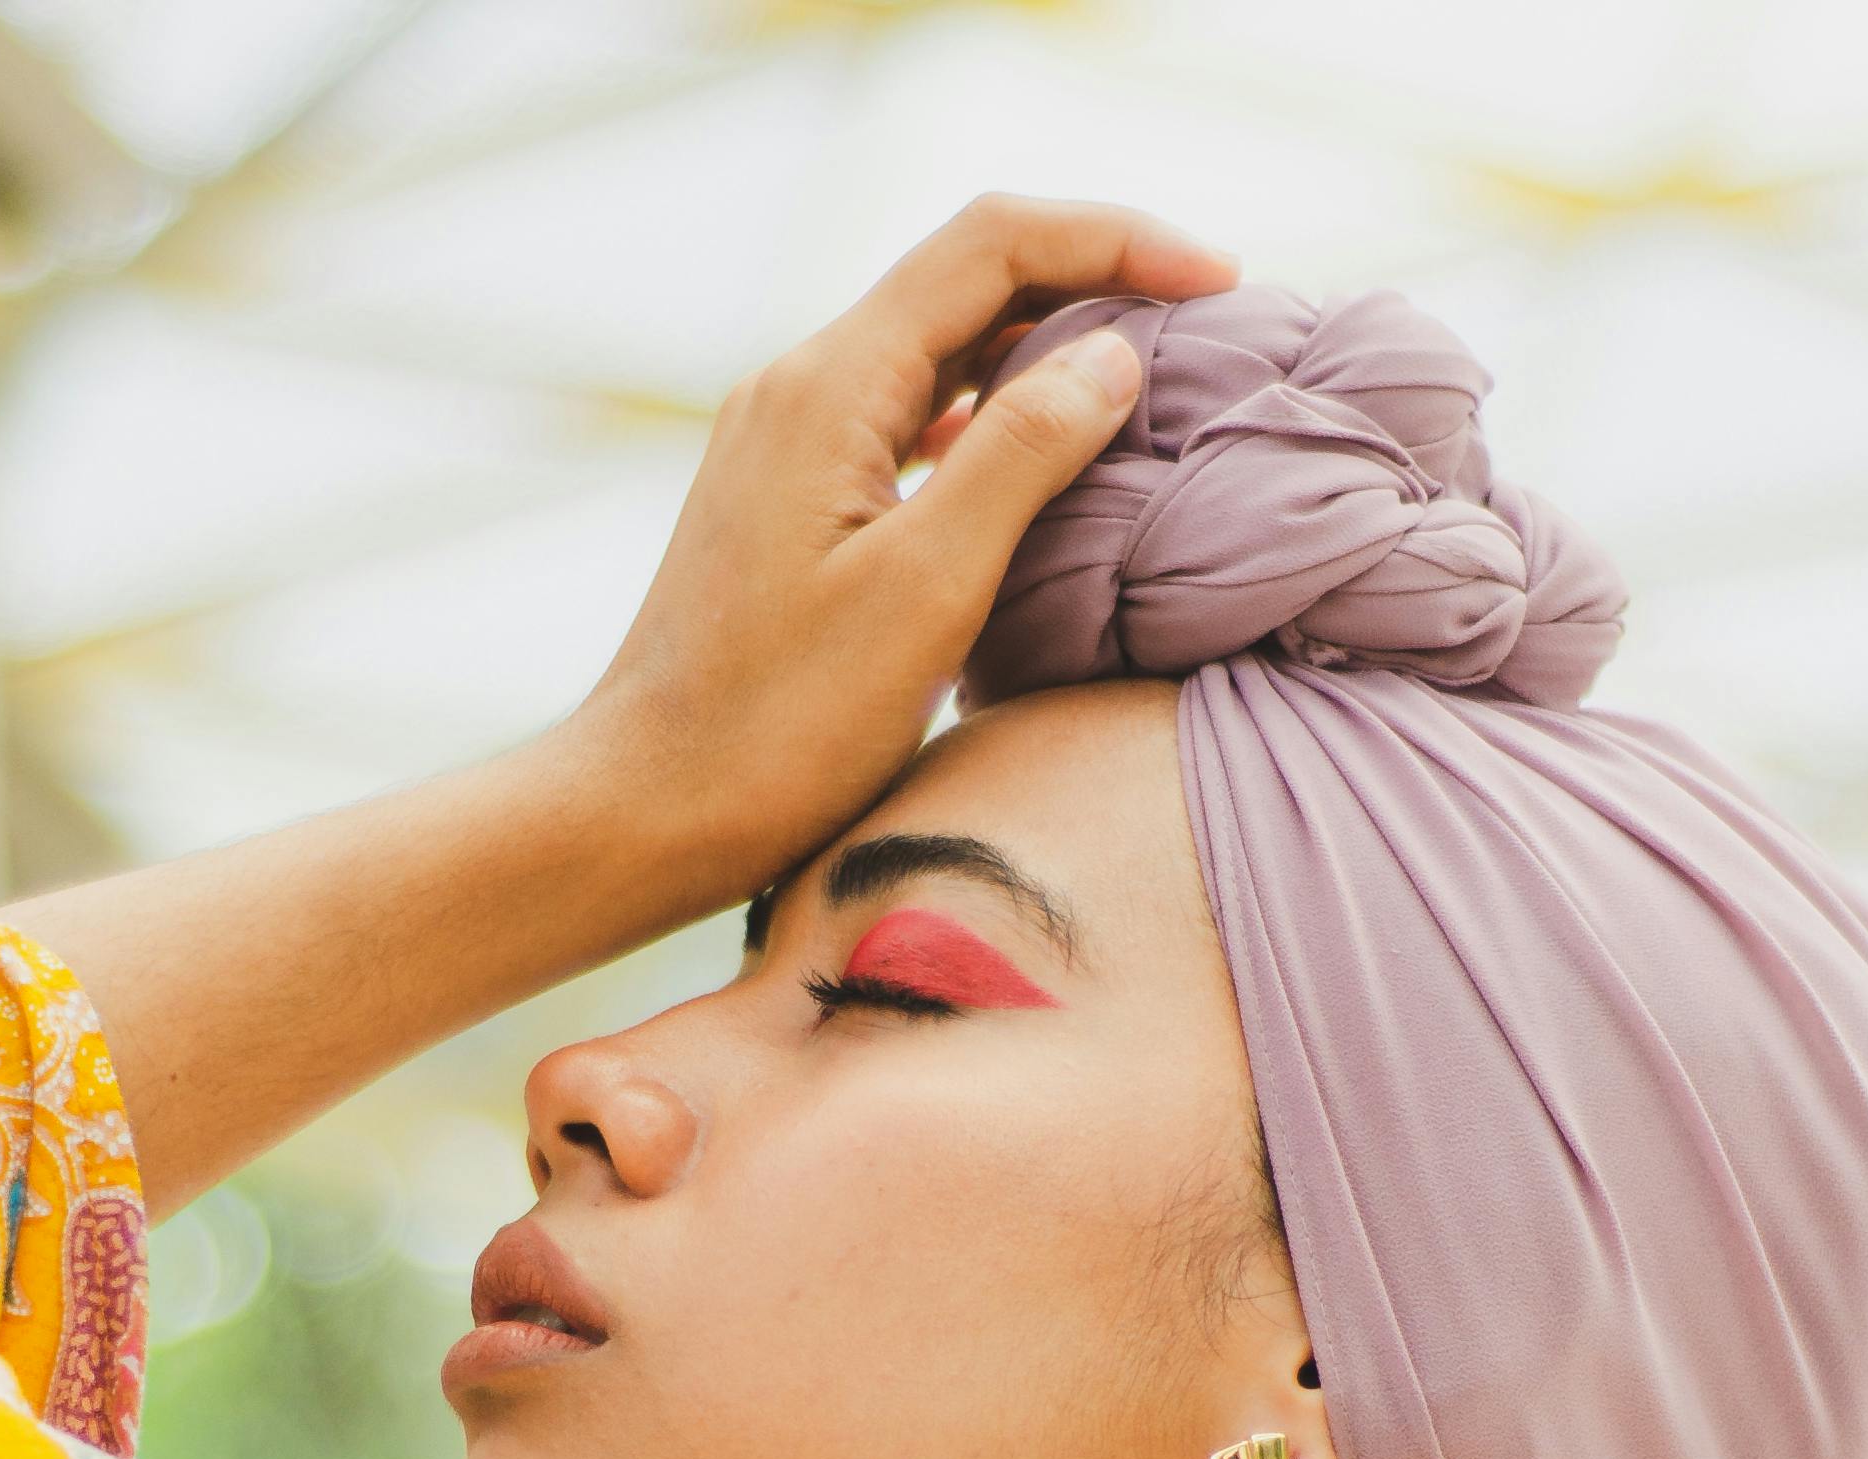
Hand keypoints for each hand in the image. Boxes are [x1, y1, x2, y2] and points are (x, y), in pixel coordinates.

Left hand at [569, 194, 1234, 905]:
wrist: (648, 810)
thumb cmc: (779, 726)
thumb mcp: (926, 592)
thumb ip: (1021, 457)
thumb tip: (1113, 355)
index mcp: (832, 385)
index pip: (993, 244)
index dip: (1116, 239)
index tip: (1220, 279)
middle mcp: (801, 387)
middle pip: (968, 281)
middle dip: (1090, 282)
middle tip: (1202, 327)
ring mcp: (788, 442)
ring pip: (939, 350)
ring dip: (1044, 350)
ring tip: (1144, 384)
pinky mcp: (788, 501)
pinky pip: (908, 419)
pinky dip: (990, 416)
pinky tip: (1041, 460)